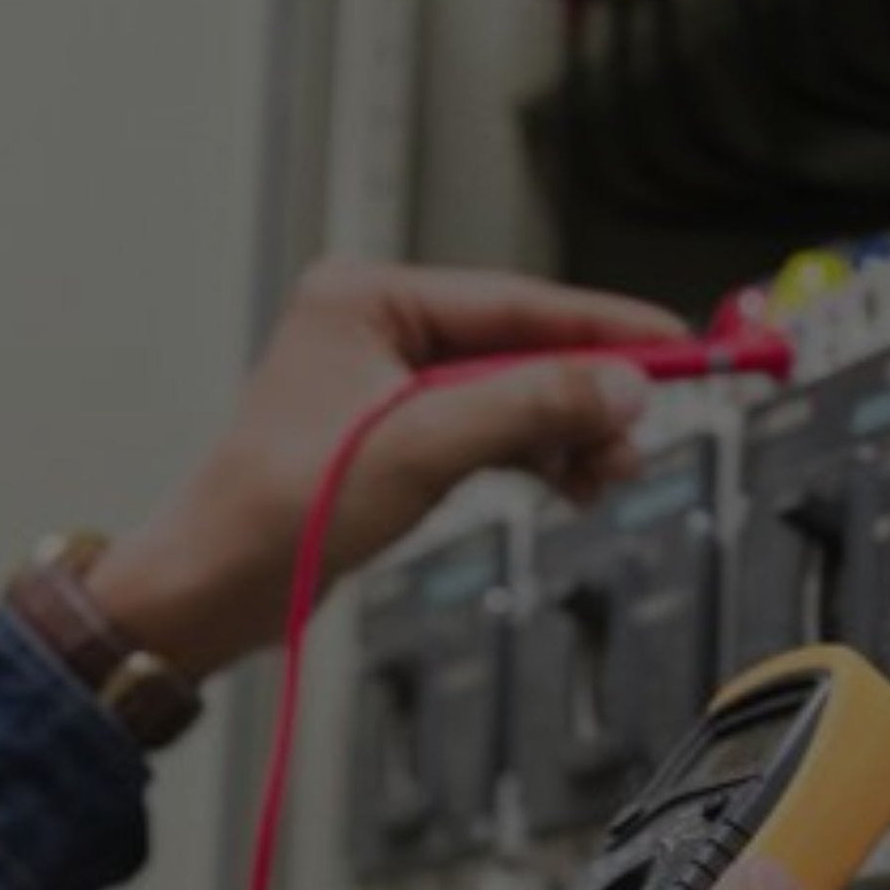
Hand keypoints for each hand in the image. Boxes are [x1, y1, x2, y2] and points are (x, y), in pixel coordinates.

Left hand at [84, 260, 684, 679]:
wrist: (215, 590)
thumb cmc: (276, 514)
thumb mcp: (420, 448)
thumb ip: (527, 408)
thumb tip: (619, 386)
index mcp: (366, 299)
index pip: (514, 302)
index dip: (602, 326)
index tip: (674, 340)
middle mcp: (376, 330)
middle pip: (518, 349)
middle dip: (582, 395)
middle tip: (637, 433)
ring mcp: (386, 387)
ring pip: (509, 395)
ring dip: (562, 433)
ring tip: (607, 471)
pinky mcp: (394, 438)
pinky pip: (486, 432)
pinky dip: (530, 457)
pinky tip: (566, 480)